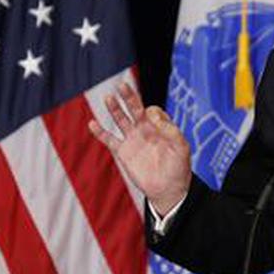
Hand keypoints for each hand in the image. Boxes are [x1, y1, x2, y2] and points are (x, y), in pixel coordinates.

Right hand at [88, 83, 191, 214]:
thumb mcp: (181, 147)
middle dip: (128, 97)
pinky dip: (100, 132)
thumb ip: (170, 129)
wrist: (168, 189)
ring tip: (109, 97)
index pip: (152, 110)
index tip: (152, 118)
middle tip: (122, 85)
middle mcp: (145, 130)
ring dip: (114, 109)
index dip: (152, 111)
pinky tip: (92, 123)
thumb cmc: (179, 168)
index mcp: (160, 127)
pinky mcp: (123, 152)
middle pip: (134, 108)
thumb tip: (152, 114)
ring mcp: (133, 140)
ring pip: (121, 120)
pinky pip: (109, 139)